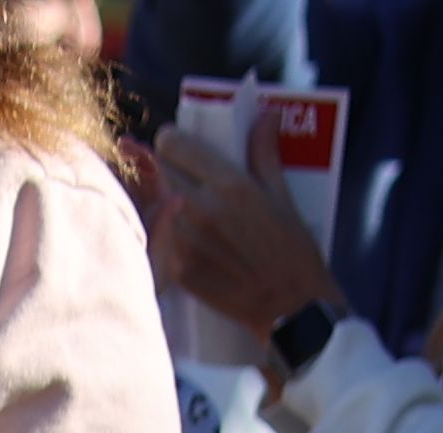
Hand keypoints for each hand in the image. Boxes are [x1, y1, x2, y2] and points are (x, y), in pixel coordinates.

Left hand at [153, 114, 346, 353]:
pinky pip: (155, 237)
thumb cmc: (292, 253)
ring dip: (158, 201)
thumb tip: (266, 114)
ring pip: (150, 204)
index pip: (171, 143)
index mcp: (229, 184)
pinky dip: (161, 232)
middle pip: (155, 171)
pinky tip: (177, 235)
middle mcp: (200, 208)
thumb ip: (264, 152)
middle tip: (175, 176)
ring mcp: (183, 240)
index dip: (172, 144)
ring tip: (178, 208)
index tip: (178, 151)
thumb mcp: (282, 197)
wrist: (289, 308)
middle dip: (162, 169)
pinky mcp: (175, 268)